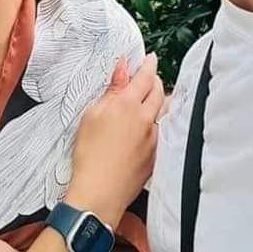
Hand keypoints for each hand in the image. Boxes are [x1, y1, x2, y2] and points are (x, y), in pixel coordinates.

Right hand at [66, 53, 163, 229]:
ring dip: (158, 102)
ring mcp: (153, 138)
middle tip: (148, 77)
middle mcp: (145, 119)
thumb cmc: (90, 155)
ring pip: (163, 112)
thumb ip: (112, 90)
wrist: (99, 192)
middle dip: (155, 80)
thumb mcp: (92, 115)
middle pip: (159, 91)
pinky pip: (161, 132)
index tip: (150, 59)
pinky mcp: (155, 155)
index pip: (145, 76)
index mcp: (128, 105)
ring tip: (149, 101)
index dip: (149, 65)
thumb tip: (122, 70)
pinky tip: (145, 128)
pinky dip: (156, 124)